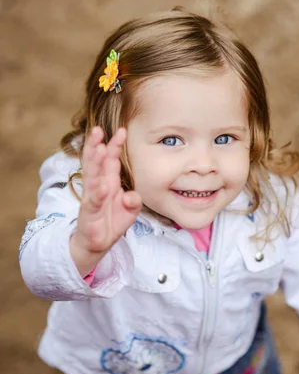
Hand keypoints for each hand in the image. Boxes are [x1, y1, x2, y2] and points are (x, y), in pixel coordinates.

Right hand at [70, 126, 141, 275]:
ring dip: (93, 163)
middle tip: (98, 130)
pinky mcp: (89, 213)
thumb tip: (133, 196)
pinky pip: (93, 201)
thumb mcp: (129, 211)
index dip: (114, 145)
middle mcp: (98, 186)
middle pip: (95, 162)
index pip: (110, 160)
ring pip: (91, 177)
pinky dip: (97, 193)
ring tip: (96, 148)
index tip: (122, 130)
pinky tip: (101, 185)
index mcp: (108, 181)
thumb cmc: (111, 222)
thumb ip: (134, 201)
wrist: (97, 244)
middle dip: (96, 146)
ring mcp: (92, 198)